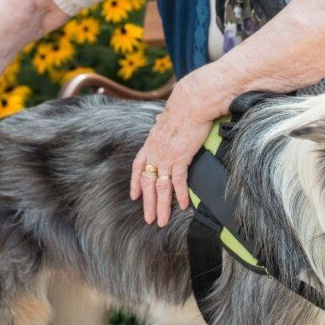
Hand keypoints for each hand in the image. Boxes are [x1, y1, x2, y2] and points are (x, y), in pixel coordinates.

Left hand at [130, 83, 215, 226]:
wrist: (190, 102)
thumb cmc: (182, 107)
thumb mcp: (167, 116)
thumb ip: (162, 122)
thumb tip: (160, 119)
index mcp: (151, 142)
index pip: (138, 166)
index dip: (135, 182)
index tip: (134, 196)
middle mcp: (155, 152)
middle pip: (148, 183)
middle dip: (148, 203)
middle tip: (149, 219)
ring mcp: (166, 156)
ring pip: (160, 187)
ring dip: (161, 206)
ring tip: (161, 221)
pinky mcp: (180, 157)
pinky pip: (178, 181)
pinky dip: (179, 195)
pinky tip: (182, 206)